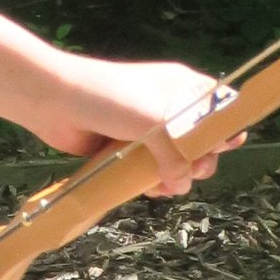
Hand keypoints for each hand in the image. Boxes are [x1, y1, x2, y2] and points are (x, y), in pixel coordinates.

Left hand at [23, 55, 230, 188]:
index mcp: (182, 88)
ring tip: (163, 186)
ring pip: (175, 161)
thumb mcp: (155, 122)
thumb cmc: (111, 98)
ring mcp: (144, 129)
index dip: (225, 130)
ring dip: (175, 178)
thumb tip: (180, 184)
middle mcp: (167, 108)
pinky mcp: (123, 148)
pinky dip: (151, 182)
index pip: (218, 108)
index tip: (223, 147)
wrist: (54, 100)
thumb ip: (177, 155)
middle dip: (199, 162)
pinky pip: (148, 170)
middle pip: (200, 143)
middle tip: (190, 171)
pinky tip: (148, 190)